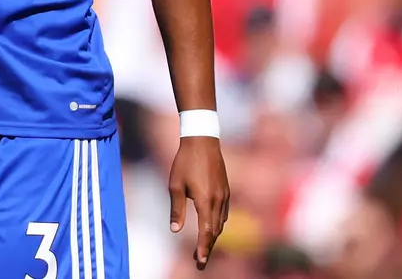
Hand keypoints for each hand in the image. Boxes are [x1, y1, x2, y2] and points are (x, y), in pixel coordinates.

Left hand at [168, 136, 229, 269]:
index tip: (200, 261)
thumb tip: (175, 230)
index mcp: (205, 200)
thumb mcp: (175, 185)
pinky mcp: (226, 190)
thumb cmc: (184, 162)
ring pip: (221, 223)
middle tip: (199, 261)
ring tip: (203, 247)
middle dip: (208, 247)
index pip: (206, 231)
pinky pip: (223, 213)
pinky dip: (217, 224)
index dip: (203, 248)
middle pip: (215, 231)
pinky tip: (211, 227)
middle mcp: (218, 200)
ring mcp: (225, 195)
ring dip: (213, 237)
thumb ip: (177, 209)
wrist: (202, 140)